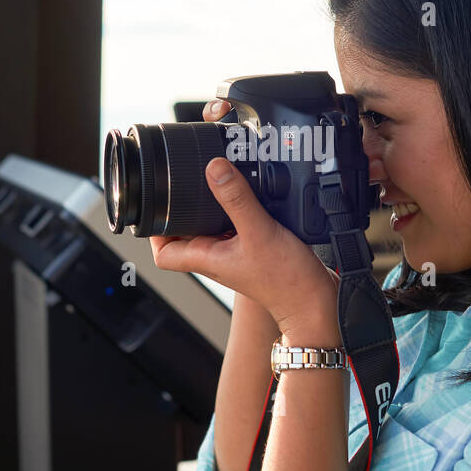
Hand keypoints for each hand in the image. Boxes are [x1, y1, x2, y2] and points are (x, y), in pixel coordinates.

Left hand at [148, 99, 339, 333]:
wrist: (315, 301)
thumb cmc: (286, 281)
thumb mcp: (258, 232)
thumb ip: (236, 199)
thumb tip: (214, 169)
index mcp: (207, 258)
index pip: (163, 253)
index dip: (155, 231)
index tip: (157, 204)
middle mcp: (217, 257)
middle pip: (186, 233)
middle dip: (184, 207)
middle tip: (188, 181)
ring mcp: (235, 253)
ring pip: (212, 226)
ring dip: (212, 205)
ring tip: (218, 180)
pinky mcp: (255, 247)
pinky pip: (236, 224)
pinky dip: (238, 207)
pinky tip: (249, 193)